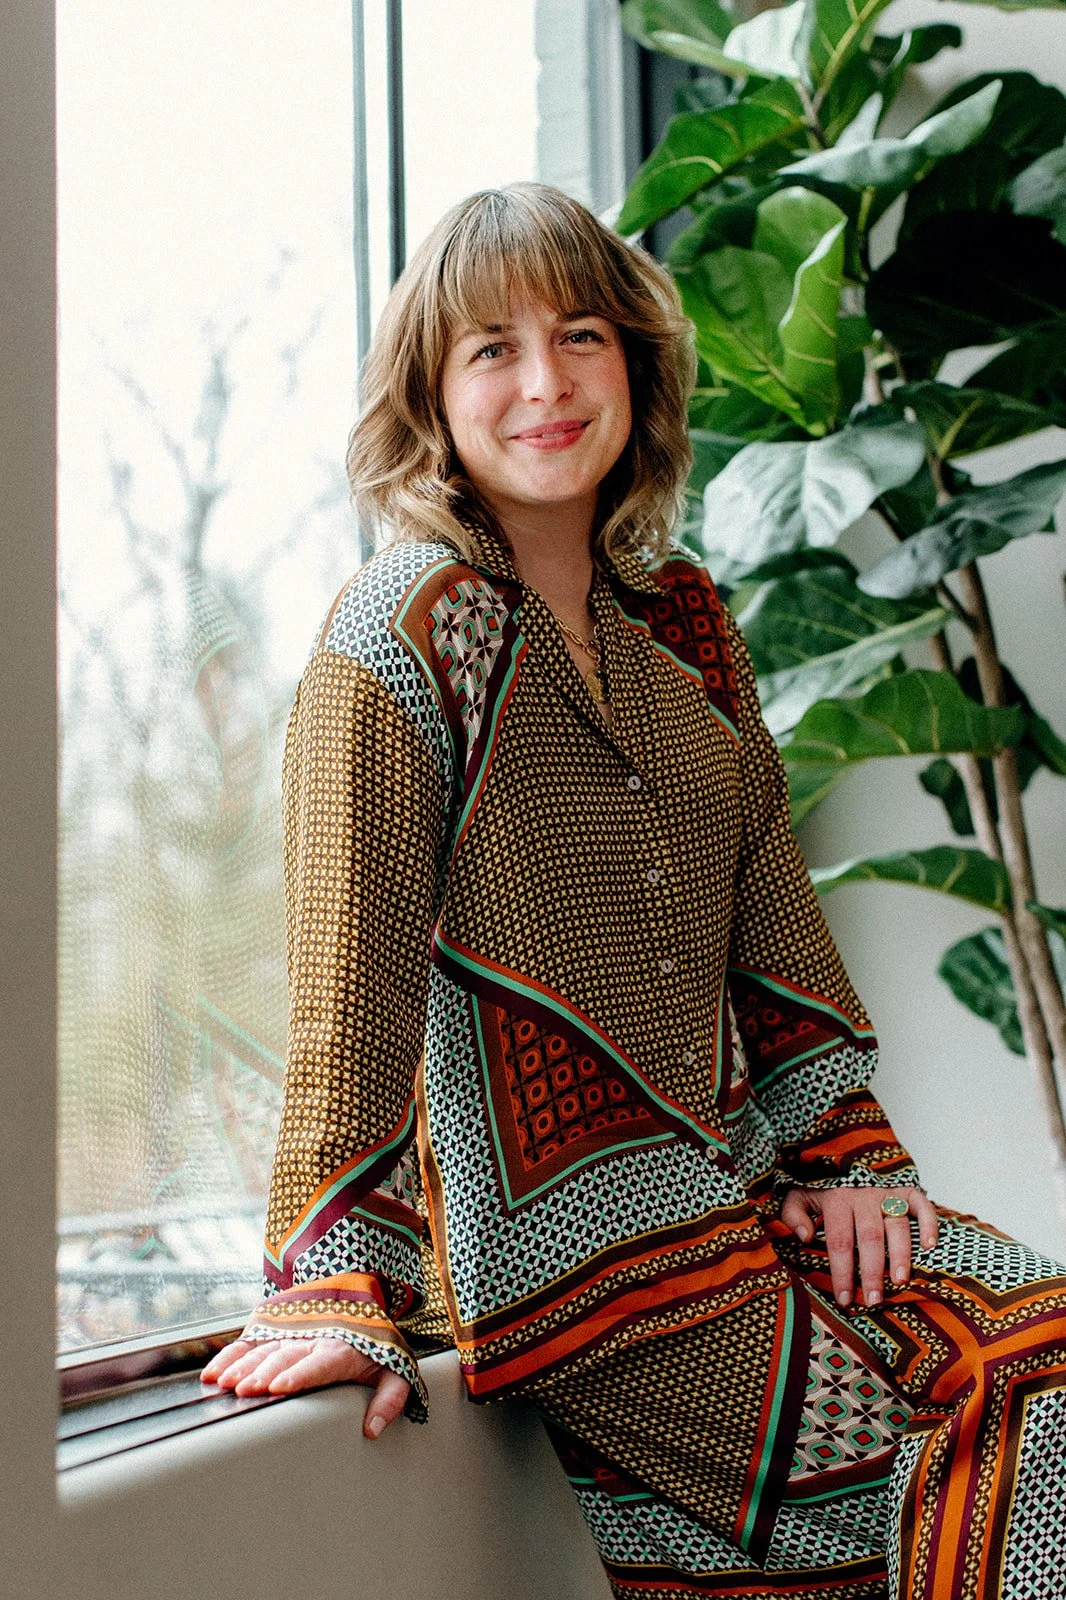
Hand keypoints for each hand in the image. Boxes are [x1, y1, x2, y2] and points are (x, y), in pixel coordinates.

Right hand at [200, 1337, 410, 1438]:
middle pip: (285, 1357)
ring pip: (264, 1349)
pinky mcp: (275, 1329)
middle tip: (245, 1391)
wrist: (360, 1294)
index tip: (280, 1387)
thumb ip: (390, 1399)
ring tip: (225, 1383)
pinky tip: (213, 1373)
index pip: (319, 1363)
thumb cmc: (374, 1343)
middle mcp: (312, 1338)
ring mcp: (291, 1332)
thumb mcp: (395, 1369)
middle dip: (264, 1372)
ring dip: (243, 1365)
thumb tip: (372, 1429)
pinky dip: (230, 1356)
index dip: (299, 1374)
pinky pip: (250, 1342)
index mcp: (341, 1350)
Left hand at [780, 1186, 938, 1309]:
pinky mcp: (906, 1186)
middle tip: (874, 1300)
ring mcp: (887, 1190)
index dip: (842, 1272)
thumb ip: (794, 1213)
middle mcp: (863, 1195)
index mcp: (836, 1198)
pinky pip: (921, 1204)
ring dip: (900, 1254)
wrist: (844, 1144)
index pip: (839, 1241)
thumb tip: (804, 1237)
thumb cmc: (823, 1179)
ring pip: (897, 1225)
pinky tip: (929, 1246)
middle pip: (869, 1237)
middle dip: (872, 1271)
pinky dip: (929, 1223)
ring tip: (900, 1281)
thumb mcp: (799, 1192)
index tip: (844, 1299)